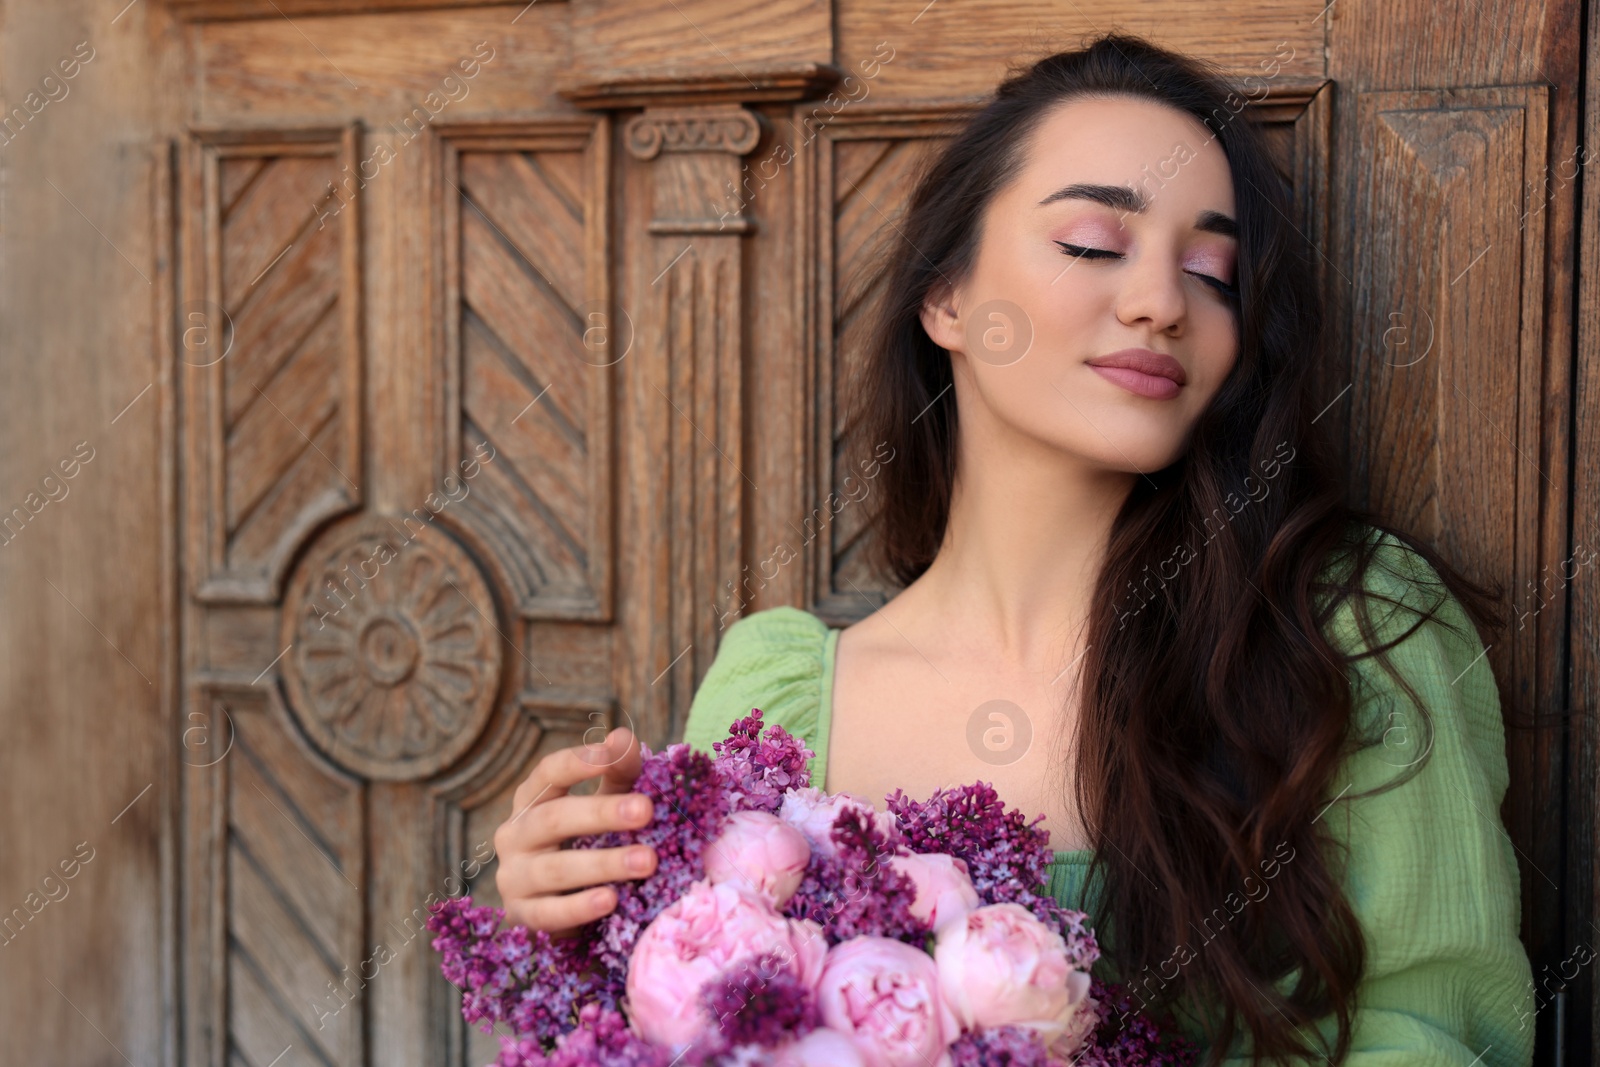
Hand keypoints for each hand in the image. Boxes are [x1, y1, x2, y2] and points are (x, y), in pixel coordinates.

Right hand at [492, 726, 657, 935]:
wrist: (558, 908)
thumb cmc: (585, 842)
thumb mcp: (604, 803)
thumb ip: (617, 773)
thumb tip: (624, 737)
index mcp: (532, 801)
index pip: (548, 774)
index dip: (578, 762)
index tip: (612, 753)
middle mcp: (515, 835)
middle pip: (554, 818)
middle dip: (601, 813)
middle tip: (646, 809)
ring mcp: (514, 877)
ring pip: (555, 869)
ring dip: (604, 863)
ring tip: (647, 860)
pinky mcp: (521, 917)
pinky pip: (549, 913)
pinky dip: (579, 907)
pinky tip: (611, 900)